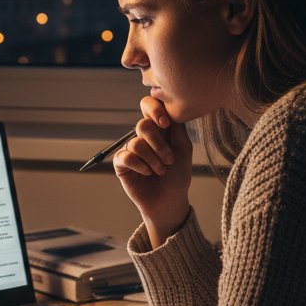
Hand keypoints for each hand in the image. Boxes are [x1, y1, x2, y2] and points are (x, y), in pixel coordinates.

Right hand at [114, 96, 192, 246]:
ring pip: (136, 144)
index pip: (149, 105)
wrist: (169, 200)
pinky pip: (126, 157)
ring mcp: (131, 149)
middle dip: (159, 144)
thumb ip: (176, 126)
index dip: (155, 109)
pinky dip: (140, 166)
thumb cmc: (178, 175)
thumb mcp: (183, 148)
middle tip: (169, 160)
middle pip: (143, 125)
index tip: (165, 124)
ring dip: (152, 160)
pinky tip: (147, 174)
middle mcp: (143, 136)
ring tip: (160, 171)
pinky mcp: (121, 163)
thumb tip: (168, 106)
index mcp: (158, 128)